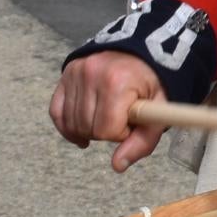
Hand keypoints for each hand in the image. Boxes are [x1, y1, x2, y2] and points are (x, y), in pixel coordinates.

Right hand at [50, 51, 168, 171]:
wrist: (143, 49)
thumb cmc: (153, 81)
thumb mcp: (159, 109)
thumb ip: (142, 141)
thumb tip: (117, 166)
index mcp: (118, 82)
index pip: (106, 130)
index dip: (121, 134)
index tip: (131, 123)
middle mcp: (92, 74)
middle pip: (87, 128)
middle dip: (105, 131)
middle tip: (121, 119)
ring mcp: (76, 73)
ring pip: (71, 123)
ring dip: (88, 128)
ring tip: (106, 117)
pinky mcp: (66, 74)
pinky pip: (56, 112)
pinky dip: (66, 126)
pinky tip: (79, 132)